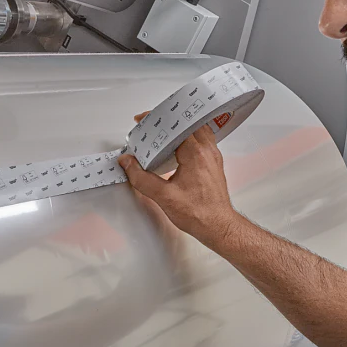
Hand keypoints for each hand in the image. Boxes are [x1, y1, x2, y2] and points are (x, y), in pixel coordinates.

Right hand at [117, 120, 240, 242]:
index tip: (143, 121)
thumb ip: (142, 178)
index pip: (176, 126)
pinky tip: (178, 145)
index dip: (157, 120)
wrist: (219, 227)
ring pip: (197, 130)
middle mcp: (207, 151)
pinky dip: (188, 137)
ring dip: (180, 128)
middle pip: (187, 123)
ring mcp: (213, 156)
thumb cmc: (200, 214)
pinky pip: (202, 140)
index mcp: (196, 154)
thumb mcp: (164, 197)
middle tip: (151, 124)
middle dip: (167, 121)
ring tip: (162, 131)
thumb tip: (128, 163)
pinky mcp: (213, 163)